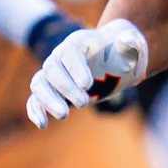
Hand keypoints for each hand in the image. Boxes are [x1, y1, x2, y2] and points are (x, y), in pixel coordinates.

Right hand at [26, 19, 147, 127]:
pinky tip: (42, 125)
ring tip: (64, 115)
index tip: (88, 85)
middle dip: (65, 87)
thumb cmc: (122, 54)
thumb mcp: (132, 47)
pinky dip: (35, 110)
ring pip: (39, 83)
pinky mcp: (53, 91)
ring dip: (48, 100)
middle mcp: (61, 56)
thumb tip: (127, 42)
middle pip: (51, 68)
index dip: (75, 68)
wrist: (115, 62)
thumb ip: (131, 43)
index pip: (69, 52)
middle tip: (84, 102)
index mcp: (78, 42)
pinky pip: (35, 99)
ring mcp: (55, 74)